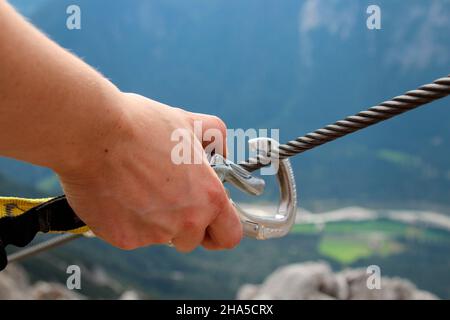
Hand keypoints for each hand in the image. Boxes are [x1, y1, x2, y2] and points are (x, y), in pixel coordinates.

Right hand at [56, 92, 242, 251]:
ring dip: (154, 221)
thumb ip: (214, 140)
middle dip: (183, 225)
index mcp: (208, 197)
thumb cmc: (141, 125)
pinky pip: (131, 236)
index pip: (229, 235)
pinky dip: (126, 221)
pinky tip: (117, 193)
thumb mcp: (189, 123)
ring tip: (137, 188)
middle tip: (166, 197)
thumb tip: (220, 153)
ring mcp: (154, 234)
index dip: (221, 230)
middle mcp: (186, 221)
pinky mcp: (124, 239)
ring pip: (160, 237)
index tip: (211, 223)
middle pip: (192, 240)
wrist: (93, 134)